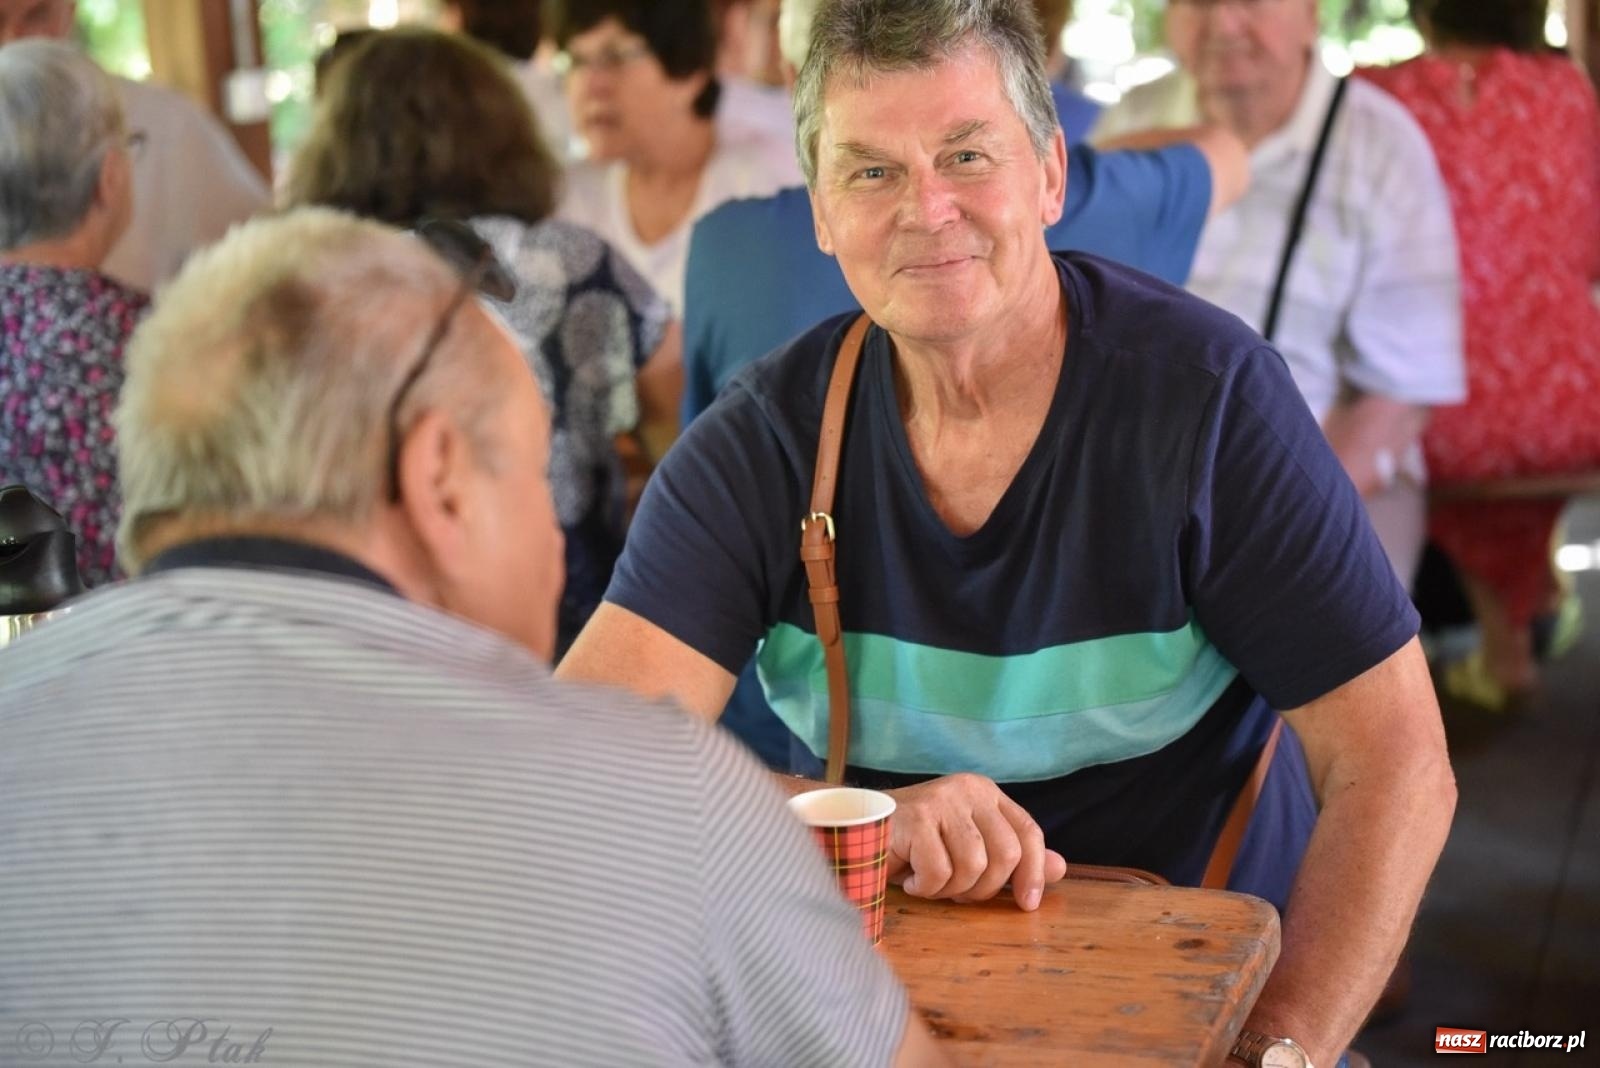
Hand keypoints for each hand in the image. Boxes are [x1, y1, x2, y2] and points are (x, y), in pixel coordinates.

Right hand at [886, 773, 1066, 910]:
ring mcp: (942, 801)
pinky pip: (939, 872)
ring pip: (974, 866)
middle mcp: (968, 790)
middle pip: (1006, 854)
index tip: (1028, 904)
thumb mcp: (968, 850)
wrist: (855, 829)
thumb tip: (1062, 868)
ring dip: (951, 889)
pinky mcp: (917, 818)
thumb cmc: (913, 843)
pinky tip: (909, 877)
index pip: (1028, 831)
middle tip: (957, 892)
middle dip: (984, 888)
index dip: (1035, 871)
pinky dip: (925, 888)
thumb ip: (1013, 858)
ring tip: (929, 881)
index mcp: (985, 794)